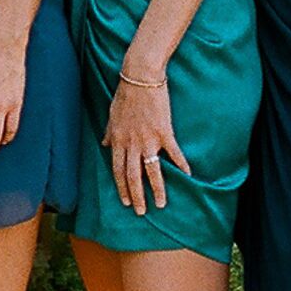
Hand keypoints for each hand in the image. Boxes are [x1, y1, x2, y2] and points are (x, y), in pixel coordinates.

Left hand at [104, 66, 186, 215]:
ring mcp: (148, 140)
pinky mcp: (164, 132)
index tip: (125, 201)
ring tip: (161, 204)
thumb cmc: (125, 95)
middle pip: (132, 176)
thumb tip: (103, 143)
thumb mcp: (111, 115)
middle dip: (136, 196)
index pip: (117, 170)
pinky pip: (173, 153)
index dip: (121, 187)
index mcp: (118, 141)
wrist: (140, 78)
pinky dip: (181, 165)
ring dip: (157, 189)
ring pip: (151, 171)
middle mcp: (131, 144)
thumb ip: (108, 132)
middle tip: (140, 212)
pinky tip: (187, 176)